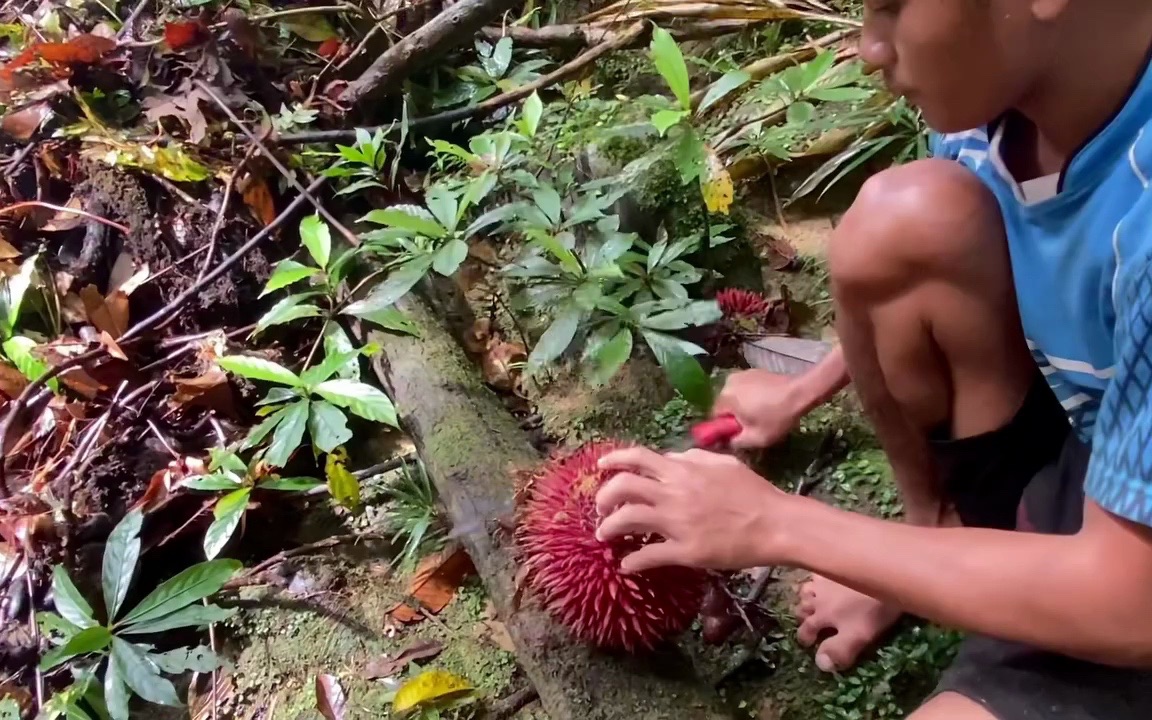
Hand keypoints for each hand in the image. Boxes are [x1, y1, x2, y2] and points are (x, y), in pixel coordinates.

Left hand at [594, 446, 792, 572]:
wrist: (776, 524)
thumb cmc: (753, 492)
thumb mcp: (724, 463)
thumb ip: (694, 457)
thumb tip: (671, 457)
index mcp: (683, 470)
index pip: (638, 458)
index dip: (613, 460)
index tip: (600, 468)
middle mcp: (674, 493)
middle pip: (623, 487)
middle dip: (604, 497)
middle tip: (600, 509)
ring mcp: (678, 523)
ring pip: (627, 520)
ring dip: (608, 528)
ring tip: (604, 536)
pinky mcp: (686, 552)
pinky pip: (648, 556)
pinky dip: (632, 562)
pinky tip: (627, 565)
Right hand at [713, 369, 804, 448]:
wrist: (801, 391)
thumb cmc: (777, 416)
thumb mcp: (756, 438)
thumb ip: (735, 442)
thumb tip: (723, 442)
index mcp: (724, 398)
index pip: (715, 417)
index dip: (725, 427)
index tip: (739, 433)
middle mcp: (727, 383)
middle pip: (724, 405)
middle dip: (734, 415)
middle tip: (752, 425)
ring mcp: (740, 374)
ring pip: (734, 396)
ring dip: (742, 405)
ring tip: (761, 413)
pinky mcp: (753, 371)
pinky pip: (744, 388)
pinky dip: (750, 395)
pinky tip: (766, 402)